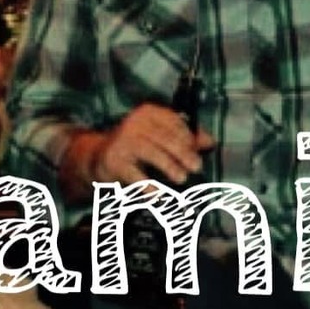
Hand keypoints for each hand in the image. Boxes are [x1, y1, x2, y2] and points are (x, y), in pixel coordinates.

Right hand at [92, 103, 213, 186]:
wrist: (100, 156)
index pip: (174, 121)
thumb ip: (184, 138)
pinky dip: (148, 186)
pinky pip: (135, 174)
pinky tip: (158, 195)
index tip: (198, 152)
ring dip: (169, 166)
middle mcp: (134, 123)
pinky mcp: (114, 160)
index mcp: (148, 113)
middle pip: (164, 137)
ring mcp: (123, 141)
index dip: (189, 137)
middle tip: (196, 167)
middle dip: (183, 152)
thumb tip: (210, 142)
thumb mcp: (158, 136)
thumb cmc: (137, 146)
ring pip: (151, 152)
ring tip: (181, 178)